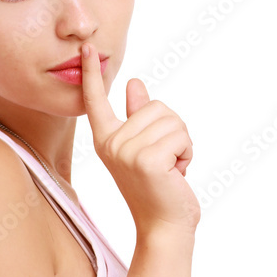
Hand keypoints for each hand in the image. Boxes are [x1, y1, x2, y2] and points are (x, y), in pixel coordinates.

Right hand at [80, 43, 200, 235]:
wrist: (164, 228)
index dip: (93, 74)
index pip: (97, 101)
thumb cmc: (157, 190)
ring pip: (172, 121)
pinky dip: (187, 154)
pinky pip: (181, 136)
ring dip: (182, 144)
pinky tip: (177, 174)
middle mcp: (111, 144)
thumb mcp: (144, 150)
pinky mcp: (147, 159)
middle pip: (157, 107)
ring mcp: (126, 151)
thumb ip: (137, 116)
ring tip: (171, 170)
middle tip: (165, 163)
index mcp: (106, 140)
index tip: (89, 48)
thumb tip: (133, 83)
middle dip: (173, 132)